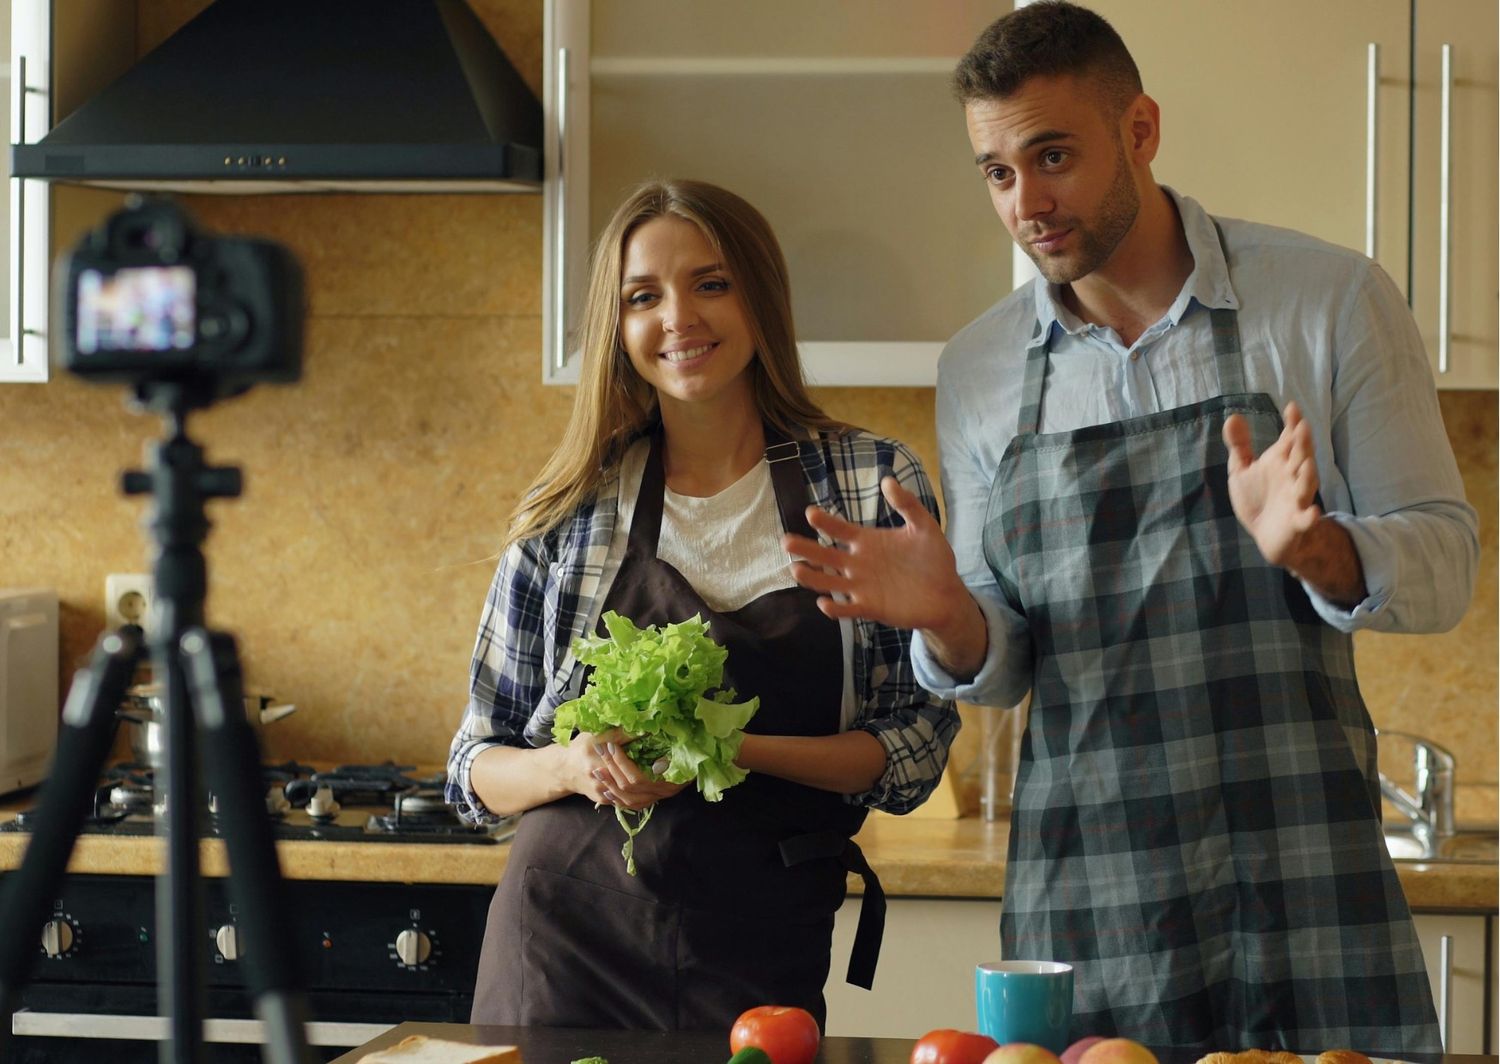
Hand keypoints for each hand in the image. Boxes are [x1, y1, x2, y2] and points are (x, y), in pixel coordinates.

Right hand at [564, 728, 686, 810]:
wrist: (564, 769)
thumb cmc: (581, 746)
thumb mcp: (598, 733)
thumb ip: (621, 732)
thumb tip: (648, 726)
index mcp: (596, 762)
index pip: (630, 768)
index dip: (653, 765)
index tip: (672, 755)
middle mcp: (601, 782)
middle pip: (637, 786)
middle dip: (661, 779)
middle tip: (683, 771)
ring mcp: (605, 795)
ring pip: (636, 799)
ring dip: (657, 791)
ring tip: (678, 781)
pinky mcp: (608, 802)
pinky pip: (632, 804)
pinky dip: (649, 797)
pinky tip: (662, 788)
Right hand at [783, 476, 968, 631]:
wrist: (947, 594)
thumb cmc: (934, 560)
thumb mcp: (924, 527)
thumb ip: (907, 504)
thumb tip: (887, 480)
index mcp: (867, 542)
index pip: (839, 530)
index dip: (825, 522)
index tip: (810, 513)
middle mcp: (858, 563)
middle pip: (824, 555)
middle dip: (805, 548)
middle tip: (786, 541)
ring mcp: (861, 587)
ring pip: (828, 582)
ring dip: (811, 577)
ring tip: (796, 569)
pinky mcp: (869, 608)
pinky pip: (847, 609)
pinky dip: (835, 608)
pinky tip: (825, 603)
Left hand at [1222, 401, 1322, 569]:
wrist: (1265, 533)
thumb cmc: (1257, 498)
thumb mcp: (1242, 470)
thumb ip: (1239, 445)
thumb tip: (1232, 416)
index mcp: (1280, 461)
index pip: (1290, 439)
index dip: (1293, 424)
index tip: (1292, 407)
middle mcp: (1292, 476)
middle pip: (1301, 457)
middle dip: (1303, 443)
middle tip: (1302, 427)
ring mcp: (1297, 498)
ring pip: (1307, 483)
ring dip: (1308, 473)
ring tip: (1307, 461)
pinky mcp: (1297, 521)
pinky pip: (1306, 519)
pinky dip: (1310, 516)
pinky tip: (1313, 513)